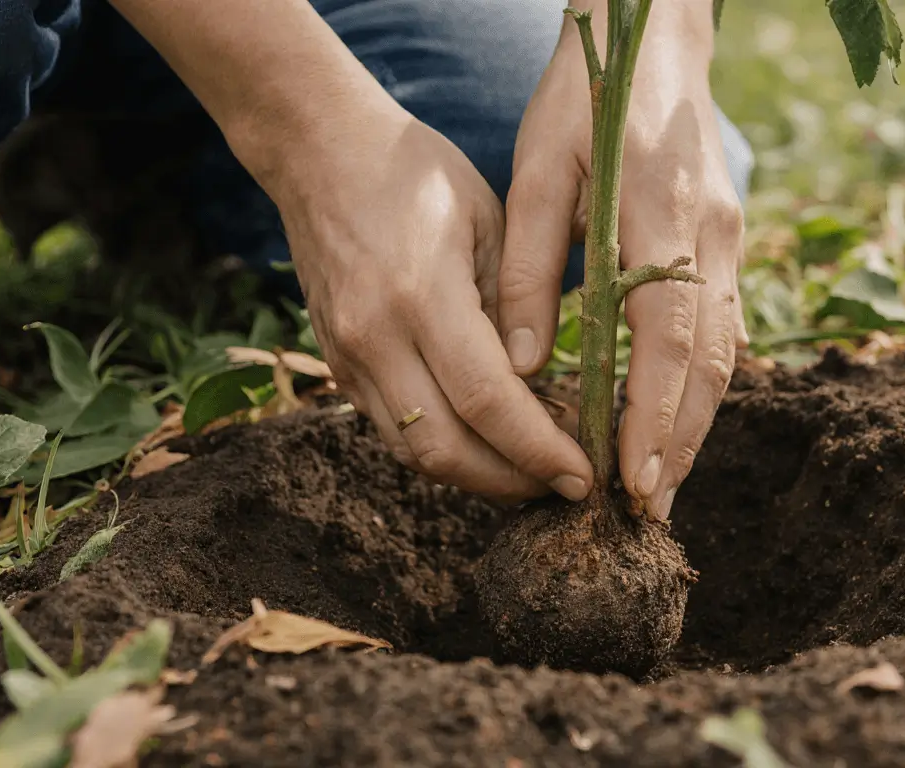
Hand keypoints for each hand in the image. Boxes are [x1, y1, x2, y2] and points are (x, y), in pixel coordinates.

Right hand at [266, 98, 592, 503]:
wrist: (320, 152)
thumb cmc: (418, 175)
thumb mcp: (490, 222)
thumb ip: (516, 307)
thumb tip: (548, 385)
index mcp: (422, 294)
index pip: (487, 401)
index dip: (539, 450)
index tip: (584, 476)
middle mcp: (374, 337)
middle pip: (445, 450)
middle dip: (512, 481)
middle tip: (567, 485)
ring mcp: (348, 357)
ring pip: (414, 453)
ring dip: (479, 477)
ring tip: (534, 471)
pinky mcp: (338, 366)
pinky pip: (394, 431)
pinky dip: (445, 449)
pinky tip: (489, 442)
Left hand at [496, 1, 746, 520]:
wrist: (657, 38)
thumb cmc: (586, 96)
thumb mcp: (540, 170)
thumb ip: (528, 268)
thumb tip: (517, 366)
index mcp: (659, 210)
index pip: (667, 336)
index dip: (654, 414)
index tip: (633, 480)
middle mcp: (713, 233)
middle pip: (709, 361)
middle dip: (680, 441)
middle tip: (649, 511)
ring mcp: (732, 238)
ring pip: (726, 352)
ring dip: (695, 423)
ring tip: (660, 486)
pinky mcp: (732, 241)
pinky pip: (724, 330)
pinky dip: (701, 387)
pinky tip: (674, 423)